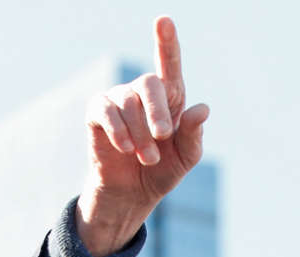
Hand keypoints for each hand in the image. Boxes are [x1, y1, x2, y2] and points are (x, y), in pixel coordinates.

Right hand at [76, 16, 209, 255]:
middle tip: (163, 137)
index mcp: (169, 97)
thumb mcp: (185, 157)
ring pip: (128, 104)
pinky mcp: (97, 114)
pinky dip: (118, 130)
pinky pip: (105, 112)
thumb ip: (193, 134)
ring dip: (140, 134)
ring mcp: (118, 100)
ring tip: (147, 157)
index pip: (168, 64)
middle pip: (149, 84)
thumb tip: (202, 109)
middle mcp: (142, 93)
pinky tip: (125, 148)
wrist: (131, 194)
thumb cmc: (161, 170)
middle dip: (157, 112)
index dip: (166, 41)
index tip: (163, 20)